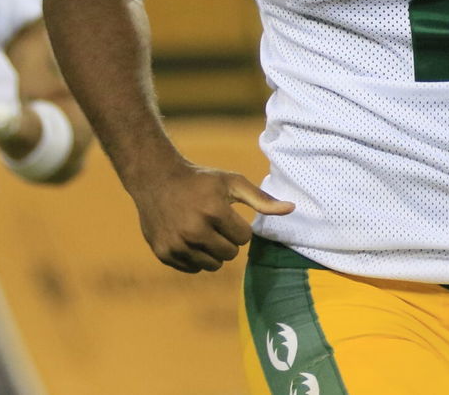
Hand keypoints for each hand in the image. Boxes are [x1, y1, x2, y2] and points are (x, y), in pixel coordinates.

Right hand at [125, 164, 294, 272]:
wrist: (156, 179)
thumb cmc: (201, 181)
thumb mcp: (232, 182)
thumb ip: (262, 199)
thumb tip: (292, 209)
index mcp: (213, 211)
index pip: (244, 238)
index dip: (238, 226)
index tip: (226, 213)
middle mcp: (193, 230)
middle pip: (229, 254)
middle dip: (227, 240)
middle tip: (214, 223)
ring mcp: (176, 244)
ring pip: (212, 266)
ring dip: (213, 251)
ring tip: (202, 231)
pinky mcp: (164, 254)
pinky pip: (193, 269)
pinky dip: (195, 257)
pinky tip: (187, 237)